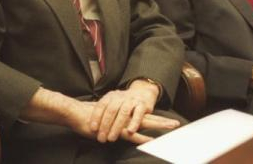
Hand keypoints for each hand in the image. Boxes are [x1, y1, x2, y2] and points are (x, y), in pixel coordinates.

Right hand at [21, 87, 177, 145]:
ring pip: (143, 124)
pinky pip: (131, 134)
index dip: (154, 118)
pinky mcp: (115, 130)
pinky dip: (142, 138)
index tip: (167, 121)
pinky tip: (151, 140)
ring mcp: (121, 122)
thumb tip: (117, 127)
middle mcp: (124, 115)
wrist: (76, 114)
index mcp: (123, 113)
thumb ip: (112, 122)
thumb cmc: (88, 119)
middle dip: (163, 121)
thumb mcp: (103, 120)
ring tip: (171, 129)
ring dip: (158, 127)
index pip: (141, 115)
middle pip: (147, 118)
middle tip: (177, 123)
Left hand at [89, 80, 160, 142]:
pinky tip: (130, 132)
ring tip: (111, 138)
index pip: (101, 105)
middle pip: (111, 110)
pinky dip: (134, 123)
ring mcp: (131, 100)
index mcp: (111, 96)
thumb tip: (90, 125)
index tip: (93, 129)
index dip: (96, 117)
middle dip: (105, 125)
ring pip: (123, 113)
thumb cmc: (123, 102)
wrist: (142, 92)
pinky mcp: (142, 105)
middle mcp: (120, 97)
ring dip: (116, 127)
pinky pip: (138, 114)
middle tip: (101, 138)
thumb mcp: (112, 102)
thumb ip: (104, 111)